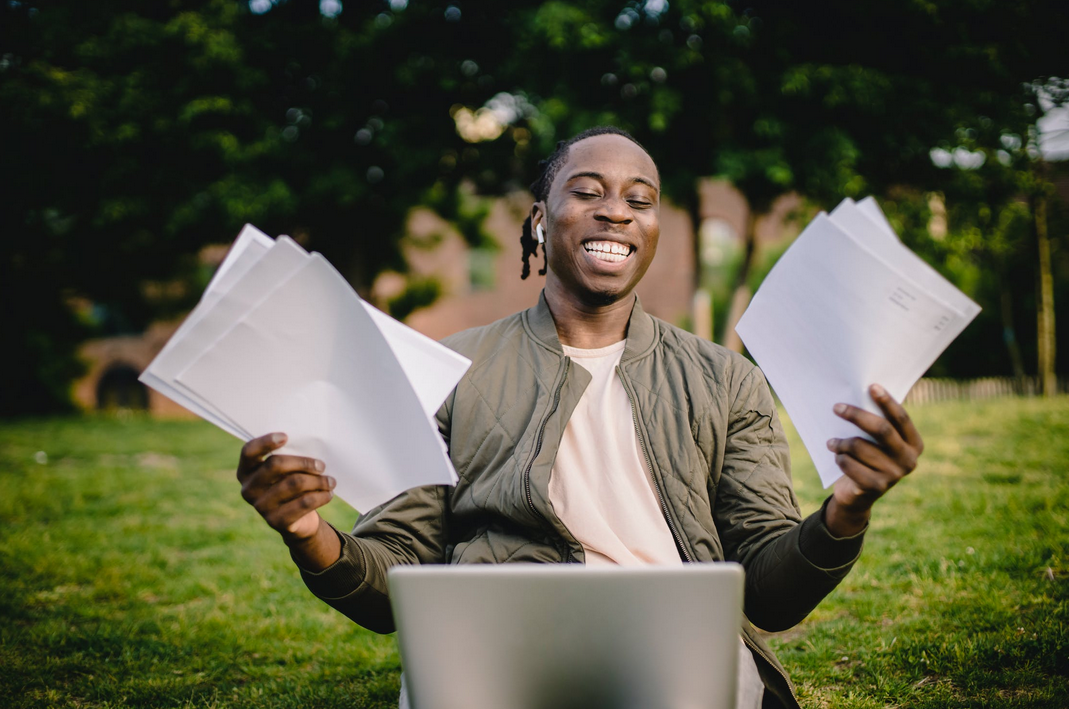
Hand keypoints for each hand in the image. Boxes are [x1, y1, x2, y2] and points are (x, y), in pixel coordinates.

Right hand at [236, 433, 335, 543]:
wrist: (296, 520)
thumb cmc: (290, 484)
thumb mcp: (286, 471)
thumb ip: (288, 458)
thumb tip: (310, 445)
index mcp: (246, 471)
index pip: (249, 452)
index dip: (265, 442)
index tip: (286, 436)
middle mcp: (248, 489)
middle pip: (275, 464)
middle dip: (304, 462)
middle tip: (322, 465)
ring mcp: (260, 506)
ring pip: (294, 483)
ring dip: (318, 481)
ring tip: (331, 481)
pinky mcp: (275, 521)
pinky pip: (304, 503)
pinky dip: (321, 496)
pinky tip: (328, 494)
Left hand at [824, 384, 923, 536]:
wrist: (858, 495)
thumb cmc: (868, 458)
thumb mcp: (877, 442)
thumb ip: (878, 423)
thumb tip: (861, 392)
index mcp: (914, 444)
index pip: (901, 418)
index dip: (887, 401)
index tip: (871, 386)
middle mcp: (909, 460)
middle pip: (882, 430)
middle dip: (856, 416)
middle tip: (836, 407)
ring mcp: (894, 476)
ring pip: (860, 446)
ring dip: (840, 442)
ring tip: (831, 443)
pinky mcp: (876, 487)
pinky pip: (849, 464)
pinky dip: (839, 458)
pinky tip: (838, 458)